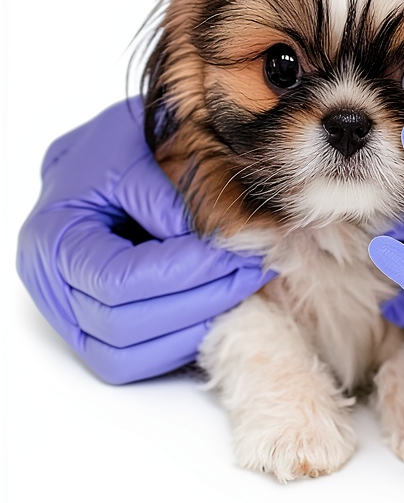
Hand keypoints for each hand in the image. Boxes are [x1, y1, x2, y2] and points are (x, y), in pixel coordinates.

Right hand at [17, 98, 273, 383]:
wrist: (114, 150)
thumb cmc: (121, 143)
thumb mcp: (138, 148)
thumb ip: (166, 197)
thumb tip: (210, 245)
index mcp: (53, 236)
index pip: (116, 280)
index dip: (182, 273)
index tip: (234, 252)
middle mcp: (52, 284)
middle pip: (121, 325)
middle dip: (198, 302)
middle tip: (252, 271)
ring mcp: (72, 312)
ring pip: (128, 355)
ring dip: (195, 327)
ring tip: (243, 286)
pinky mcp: (99, 329)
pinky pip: (137, 358)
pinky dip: (183, 339)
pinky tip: (221, 304)